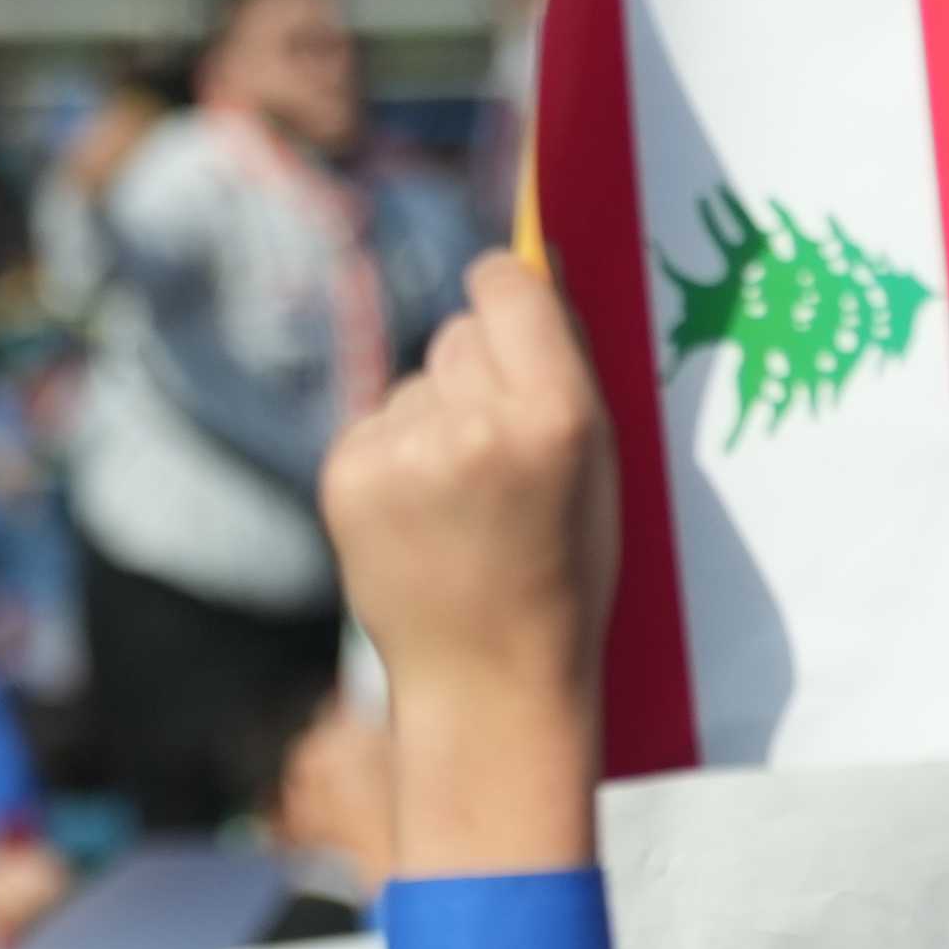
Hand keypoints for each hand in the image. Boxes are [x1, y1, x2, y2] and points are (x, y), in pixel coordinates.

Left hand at [317, 252, 617, 877]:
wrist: (488, 679)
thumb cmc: (564, 571)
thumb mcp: (602, 469)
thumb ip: (565, 372)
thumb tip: (528, 268)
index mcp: (557, 414)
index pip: (508, 282)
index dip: (508, 292)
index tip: (510, 305)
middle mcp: (475, 423)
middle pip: (459, 331)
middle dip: (477, 369)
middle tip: (499, 449)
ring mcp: (404, 450)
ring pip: (415, 381)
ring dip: (434, 416)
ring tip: (460, 499)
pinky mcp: (347, 473)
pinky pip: (376, 422)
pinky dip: (395, 455)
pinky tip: (419, 517)